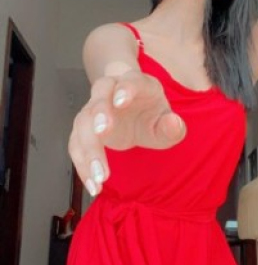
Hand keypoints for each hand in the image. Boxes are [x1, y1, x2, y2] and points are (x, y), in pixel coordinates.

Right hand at [68, 69, 185, 196]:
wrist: (133, 110)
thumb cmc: (151, 114)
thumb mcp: (165, 120)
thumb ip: (172, 126)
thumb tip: (173, 124)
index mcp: (135, 84)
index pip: (129, 80)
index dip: (124, 88)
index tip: (121, 101)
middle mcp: (109, 92)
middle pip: (98, 99)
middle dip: (98, 115)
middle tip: (102, 133)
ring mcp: (93, 109)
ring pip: (82, 123)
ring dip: (88, 149)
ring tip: (100, 176)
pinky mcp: (84, 128)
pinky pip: (76, 144)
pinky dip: (82, 164)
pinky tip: (93, 184)